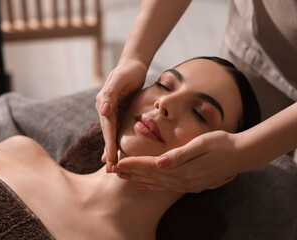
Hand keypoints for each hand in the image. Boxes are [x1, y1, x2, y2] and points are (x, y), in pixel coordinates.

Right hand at [96, 59, 146, 171]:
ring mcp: (111, 111)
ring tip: (111, 167)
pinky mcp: (118, 112)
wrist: (133, 64)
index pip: (107, 128)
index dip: (109, 144)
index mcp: (104, 103)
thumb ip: (110, 93)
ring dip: (110, 150)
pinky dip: (114, 141)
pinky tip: (114, 152)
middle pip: (107, 134)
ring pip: (110, 134)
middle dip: (109, 152)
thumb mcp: (120, 78)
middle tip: (111, 171)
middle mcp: (105, 109)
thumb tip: (103, 110)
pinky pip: (116, 129)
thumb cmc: (129, 70)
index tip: (110, 160)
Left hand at [116, 130, 243, 191]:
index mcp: (184, 169)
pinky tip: (143, 186)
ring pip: (157, 183)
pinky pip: (167, 188)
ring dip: (139, 179)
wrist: (241, 155)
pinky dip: (153, 187)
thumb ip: (179, 154)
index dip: (135, 164)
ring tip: (123, 178)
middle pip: (152, 176)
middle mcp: (184, 180)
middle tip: (113, 171)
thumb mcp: (201, 144)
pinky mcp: (192, 185)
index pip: (152, 166)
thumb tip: (160, 162)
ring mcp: (188, 185)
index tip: (119, 162)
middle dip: (132, 172)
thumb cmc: (221, 144)